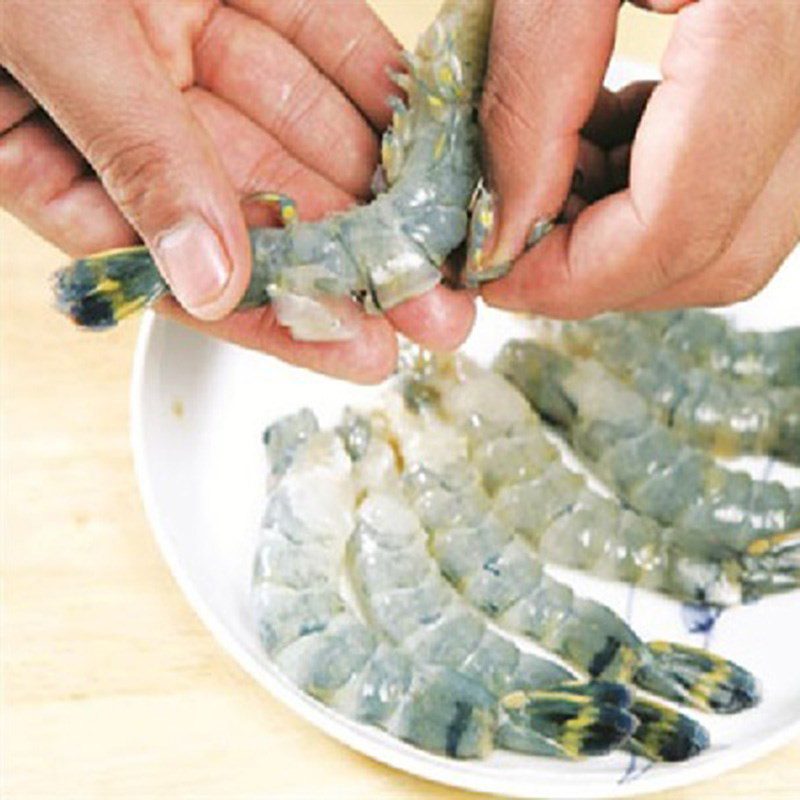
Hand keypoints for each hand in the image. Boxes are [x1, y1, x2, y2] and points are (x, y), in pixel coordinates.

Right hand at [0, 0, 473, 382]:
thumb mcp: (47, 35)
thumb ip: (132, 157)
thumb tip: (208, 280)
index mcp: (59, 155)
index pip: (184, 270)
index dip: (278, 315)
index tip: (363, 353)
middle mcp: (137, 115)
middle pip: (265, 214)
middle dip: (357, 268)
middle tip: (437, 315)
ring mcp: (190, 46)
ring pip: (306, 138)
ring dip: (385, 195)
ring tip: (453, 248)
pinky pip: (324, 46)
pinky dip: (379, 90)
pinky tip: (434, 142)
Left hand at [476, 0, 799, 316]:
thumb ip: (528, 99)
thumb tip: (506, 233)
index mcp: (772, 25)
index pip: (675, 228)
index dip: (571, 278)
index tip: (490, 270)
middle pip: (716, 255)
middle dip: (597, 270)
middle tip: (513, 232)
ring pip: (732, 237)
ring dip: (622, 234)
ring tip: (552, 170)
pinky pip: (740, 189)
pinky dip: (651, 192)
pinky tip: (599, 138)